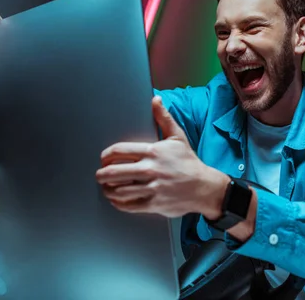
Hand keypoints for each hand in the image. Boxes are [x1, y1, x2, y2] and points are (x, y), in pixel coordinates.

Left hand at [96, 96, 229, 218]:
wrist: (204, 187)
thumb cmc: (188, 162)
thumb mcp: (177, 137)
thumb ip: (163, 118)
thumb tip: (155, 99)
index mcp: (153, 152)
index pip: (119, 151)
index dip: (106, 155)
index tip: (103, 159)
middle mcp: (150, 170)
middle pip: (114, 172)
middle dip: (101, 175)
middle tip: (99, 175)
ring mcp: (152, 188)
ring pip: (119, 190)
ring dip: (108, 190)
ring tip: (106, 188)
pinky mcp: (154, 204)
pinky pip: (129, 205)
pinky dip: (118, 203)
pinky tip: (116, 200)